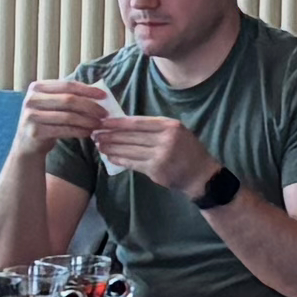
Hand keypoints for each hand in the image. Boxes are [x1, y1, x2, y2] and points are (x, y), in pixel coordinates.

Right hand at [21, 77, 113, 149]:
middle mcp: (31, 99)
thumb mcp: (53, 104)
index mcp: (37, 87)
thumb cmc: (46, 120)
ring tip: (99, 124)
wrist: (28, 143)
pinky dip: (79, 131)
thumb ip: (69, 96)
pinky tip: (89, 133)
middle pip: (69, 100)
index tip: (104, 96)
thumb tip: (99, 93)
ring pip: (67, 116)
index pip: (67, 85)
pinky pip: (63, 130)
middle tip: (105, 113)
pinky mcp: (35, 132)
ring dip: (87, 120)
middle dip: (90, 106)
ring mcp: (31, 116)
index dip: (87, 90)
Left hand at [87, 107, 209, 192]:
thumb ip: (155, 128)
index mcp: (170, 125)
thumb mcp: (177, 132)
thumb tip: (125, 125)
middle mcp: (165, 139)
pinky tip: (110, 157)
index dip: (118, 122)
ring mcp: (160, 155)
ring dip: (111, 147)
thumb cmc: (187, 150)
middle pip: (131, 136)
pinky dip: (120, 160)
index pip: (137, 122)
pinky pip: (132, 163)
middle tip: (95, 134)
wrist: (201, 174)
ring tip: (99, 145)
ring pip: (129, 149)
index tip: (103, 122)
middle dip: (110, 135)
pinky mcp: (155, 170)